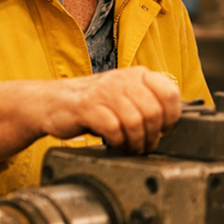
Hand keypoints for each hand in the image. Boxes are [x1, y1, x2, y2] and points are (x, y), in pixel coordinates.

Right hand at [45, 67, 181, 152]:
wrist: (51, 103)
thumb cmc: (93, 103)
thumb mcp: (125, 97)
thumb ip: (147, 104)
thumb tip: (170, 125)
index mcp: (138, 75)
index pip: (169, 92)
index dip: (172, 116)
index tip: (166, 131)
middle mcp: (123, 79)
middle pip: (153, 111)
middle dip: (153, 135)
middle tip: (148, 146)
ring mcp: (104, 91)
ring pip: (135, 121)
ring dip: (137, 142)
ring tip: (133, 148)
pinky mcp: (86, 107)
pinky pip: (113, 128)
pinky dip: (118, 141)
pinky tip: (116, 144)